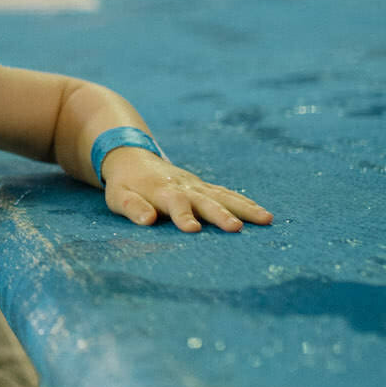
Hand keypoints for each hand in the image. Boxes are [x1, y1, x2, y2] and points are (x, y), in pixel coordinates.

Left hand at [100, 149, 272, 233]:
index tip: (193, 229)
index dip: (183, 216)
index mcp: (162, 191)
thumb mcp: (118, 196)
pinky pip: (229, 194)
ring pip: (224, 196)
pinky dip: (246, 203)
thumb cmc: (125, 184)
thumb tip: (147, 220)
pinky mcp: (206, 187)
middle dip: (221, 214)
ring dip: (245, 208)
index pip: (175, 204)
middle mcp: (185, 187)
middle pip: (206, 201)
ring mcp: (198, 186)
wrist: (133, 157)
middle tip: (236, 228)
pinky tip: (263, 215)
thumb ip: (132, 207)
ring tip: (266, 219)